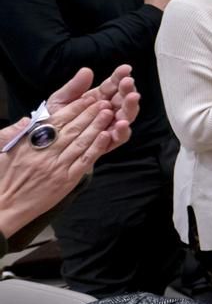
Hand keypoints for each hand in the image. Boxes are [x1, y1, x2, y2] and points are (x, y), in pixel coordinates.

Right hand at [0, 94, 118, 236]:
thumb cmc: (4, 176)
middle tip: (104, 101)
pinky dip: (96, 147)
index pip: (56, 120)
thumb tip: (31, 118)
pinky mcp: (66, 180)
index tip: (87, 98)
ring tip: (108, 113)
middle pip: (72, 128)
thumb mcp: (6, 149)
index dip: (74, 108)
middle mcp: (45, 152)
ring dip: (97, 126)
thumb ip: (19, 132)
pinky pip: (84, 161)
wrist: (5, 206)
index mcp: (30, 142)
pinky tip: (106, 136)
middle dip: (90, 113)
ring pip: (81, 142)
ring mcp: (57, 166)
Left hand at [46, 66, 139, 148]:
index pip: (113, 85)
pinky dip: (122, 131)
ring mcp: (109, 127)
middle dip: (128, 90)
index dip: (120, 76)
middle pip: (123, 100)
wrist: (45, 144)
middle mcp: (108, 112)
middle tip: (129, 83)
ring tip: (132, 98)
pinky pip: (119, 138)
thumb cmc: (53, 121)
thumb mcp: (60, 100)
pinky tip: (121, 124)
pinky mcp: (108, 144)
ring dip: (131, 107)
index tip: (126, 69)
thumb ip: (74, 86)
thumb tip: (87, 70)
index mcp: (98, 98)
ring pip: (126, 117)